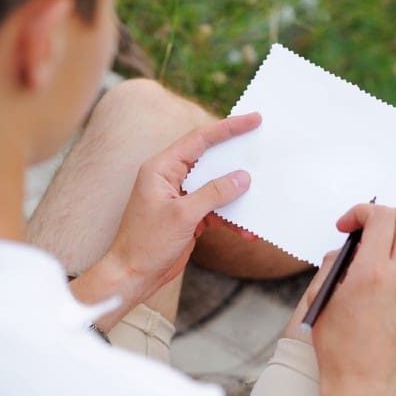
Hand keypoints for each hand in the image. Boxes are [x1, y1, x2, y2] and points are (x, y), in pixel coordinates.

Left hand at [107, 112, 261, 299]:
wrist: (132, 276)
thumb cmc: (146, 243)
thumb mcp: (183, 215)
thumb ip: (213, 193)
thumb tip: (241, 177)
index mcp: (162, 167)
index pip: (199, 139)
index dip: (228, 127)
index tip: (254, 119)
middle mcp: (170, 177)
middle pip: (210, 159)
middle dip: (237, 159)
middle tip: (264, 151)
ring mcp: (180, 196)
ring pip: (216, 187)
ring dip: (236, 197)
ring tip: (260, 200)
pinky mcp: (188, 215)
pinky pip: (215, 209)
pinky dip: (230, 218)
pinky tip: (245, 231)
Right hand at [287, 205, 395, 395]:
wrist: (363, 382)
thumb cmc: (338, 345)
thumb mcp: (322, 297)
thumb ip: (334, 263)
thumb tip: (346, 246)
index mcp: (371, 273)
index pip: (380, 216)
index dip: (360, 211)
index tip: (345, 226)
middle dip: (386, 212)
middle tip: (368, 227)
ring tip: (388, 239)